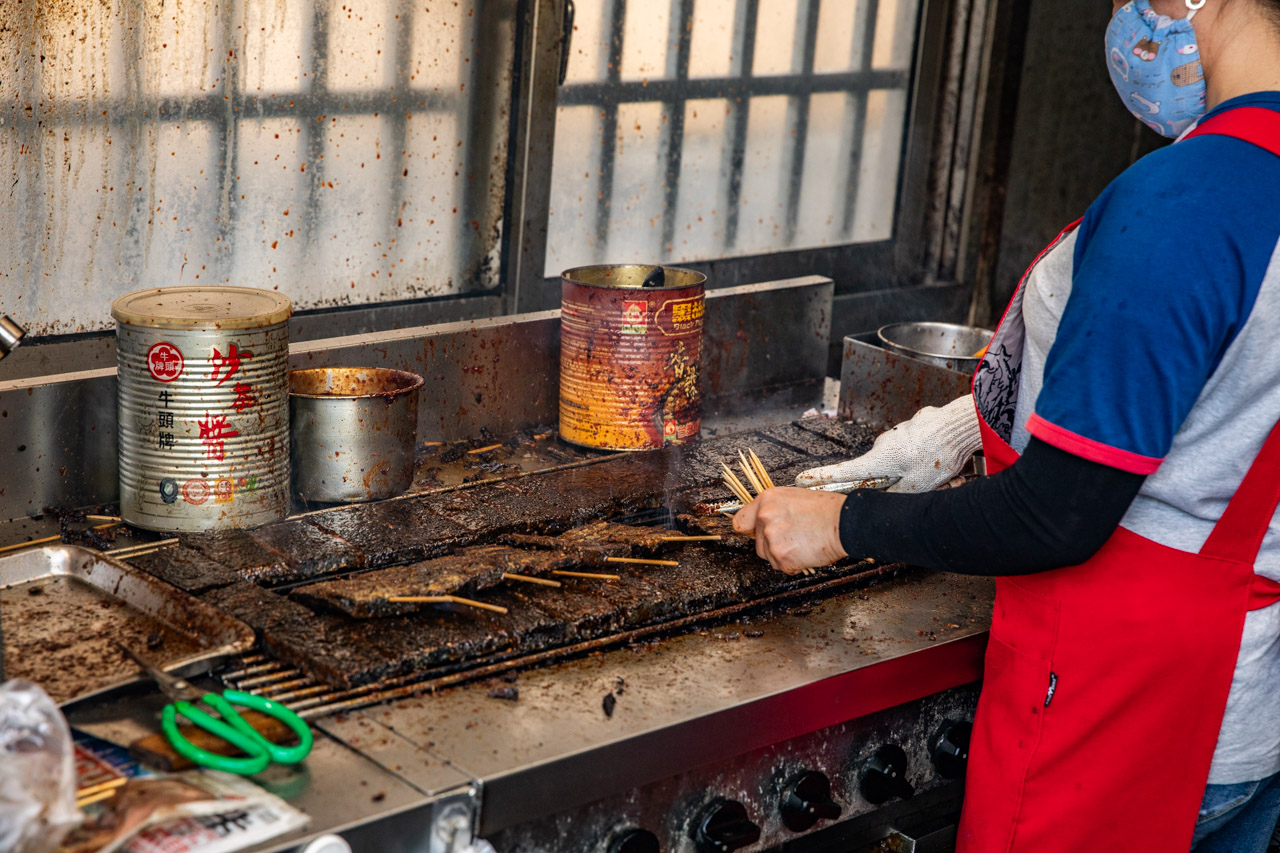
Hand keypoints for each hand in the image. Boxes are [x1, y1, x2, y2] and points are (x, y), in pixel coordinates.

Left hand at [732, 487, 847, 574]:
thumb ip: (773, 510)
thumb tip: (762, 523)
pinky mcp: (782, 557)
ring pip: (769, 557)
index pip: (741, 522)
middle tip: (794, 538)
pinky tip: (807, 551)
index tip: (756, 534)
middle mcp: (765, 518)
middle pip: (758, 544)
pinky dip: (795, 564)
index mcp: (766, 501)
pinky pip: (783, 567)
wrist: (844, 522)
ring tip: (803, 542)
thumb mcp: (792, 498)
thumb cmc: (826, 509)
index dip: (750, 531)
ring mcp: (772, 539)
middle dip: (773, 545)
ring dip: (784, 555)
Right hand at [795, 395, 980, 492]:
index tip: (801, 478)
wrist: (960, 425)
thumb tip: (885, 502)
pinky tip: (941, 458)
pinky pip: (914, 447)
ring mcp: (898, 434)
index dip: (820, 478)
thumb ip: (897, 496)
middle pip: (878, 469)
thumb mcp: (916, 487)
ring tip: (936, 472)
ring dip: (914, 468)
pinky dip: (924, 456)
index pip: (842, 472)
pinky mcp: (913, 428)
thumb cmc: (937, 454)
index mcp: (878, 460)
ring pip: (900, 458)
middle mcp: (883, 445)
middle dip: (892, 480)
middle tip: (911, 485)